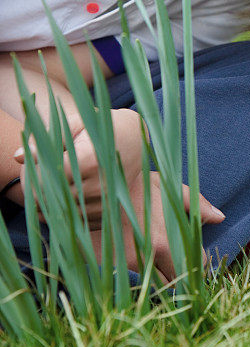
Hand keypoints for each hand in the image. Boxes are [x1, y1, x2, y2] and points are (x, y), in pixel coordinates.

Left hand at [15, 108, 145, 226]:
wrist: (134, 137)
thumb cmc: (100, 125)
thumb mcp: (74, 124)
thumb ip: (46, 139)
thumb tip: (18, 156)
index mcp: (90, 160)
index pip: (47, 178)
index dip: (32, 175)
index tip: (28, 167)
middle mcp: (100, 185)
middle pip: (52, 199)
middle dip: (35, 191)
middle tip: (32, 178)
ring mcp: (106, 202)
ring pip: (63, 214)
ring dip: (48, 204)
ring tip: (46, 186)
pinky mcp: (109, 212)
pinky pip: (78, 222)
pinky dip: (65, 214)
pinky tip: (62, 198)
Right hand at [89, 172, 222, 284]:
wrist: (90, 188)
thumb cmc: (132, 184)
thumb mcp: (166, 186)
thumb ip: (195, 203)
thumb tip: (220, 218)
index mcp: (166, 240)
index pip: (197, 264)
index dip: (201, 262)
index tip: (198, 257)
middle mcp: (149, 258)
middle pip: (178, 282)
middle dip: (185, 275)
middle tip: (184, 264)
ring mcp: (130, 265)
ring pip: (158, 287)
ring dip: (166, 280)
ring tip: (166, 266)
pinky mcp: (114, 267)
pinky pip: (138, 283)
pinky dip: (146, 280)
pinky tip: (148, 268)